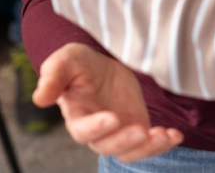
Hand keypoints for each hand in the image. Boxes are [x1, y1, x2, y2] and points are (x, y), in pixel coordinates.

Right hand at [35, 43, 182, 162]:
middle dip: (125, 141)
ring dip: (148, 148)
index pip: (83, 131)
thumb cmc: (79, 63)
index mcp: (76, 116)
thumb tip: (39, 99)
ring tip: (165, 135)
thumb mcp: (65, 61)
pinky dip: (163, 143)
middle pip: (108, 146)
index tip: (113, 117)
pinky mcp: (137, 129)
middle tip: (141, 130)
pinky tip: (175, 135)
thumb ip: (52, 78)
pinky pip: (149, 145)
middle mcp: (97, 131)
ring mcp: (119, 133)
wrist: (103, 63)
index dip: (97, 128)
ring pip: (130, 152)